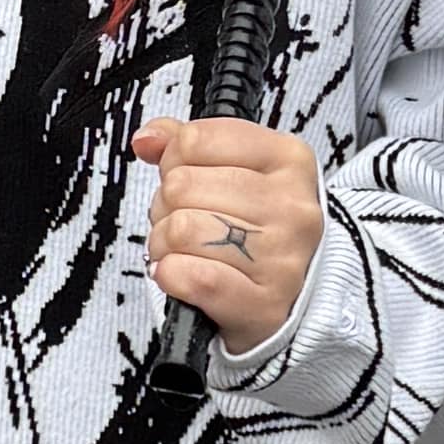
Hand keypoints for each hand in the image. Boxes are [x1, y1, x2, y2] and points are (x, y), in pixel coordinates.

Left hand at [131, 117, 321, 356]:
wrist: (297, 299)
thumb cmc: (261, 232)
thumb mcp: (241, 173)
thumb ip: (190, 146)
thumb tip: (147, 139)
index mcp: (290, 160)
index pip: (196, 140)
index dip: (173, 160)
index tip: (187, 178)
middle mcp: (292, 206)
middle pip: (182, 185)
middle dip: (165, 206)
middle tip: (182, 223)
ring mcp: (282, 258)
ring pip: (182, 229)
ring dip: (164, 244)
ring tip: (181, 251)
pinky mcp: (264, 304)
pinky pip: (192, 277)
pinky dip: (172, 276)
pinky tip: (182, 275)